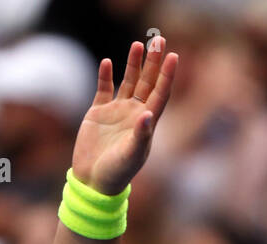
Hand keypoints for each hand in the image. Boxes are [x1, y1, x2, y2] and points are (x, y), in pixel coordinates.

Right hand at [72, 37, 177, 195]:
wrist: (93, 182)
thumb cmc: (117, 173)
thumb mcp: (131, 155)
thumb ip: (140, 135)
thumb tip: (147, 114)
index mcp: (147, 123)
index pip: (161, 93)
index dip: (167, 75)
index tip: (173, 56)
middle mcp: (134, 113)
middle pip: (147, 82)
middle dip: (153, 62)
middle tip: (158, 40)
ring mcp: (117, 112)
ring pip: (128, 82)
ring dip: (133, 64)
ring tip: (137, 44)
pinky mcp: (98, 113)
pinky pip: (104, 89)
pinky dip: (105, 75)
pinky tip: (107, 62)